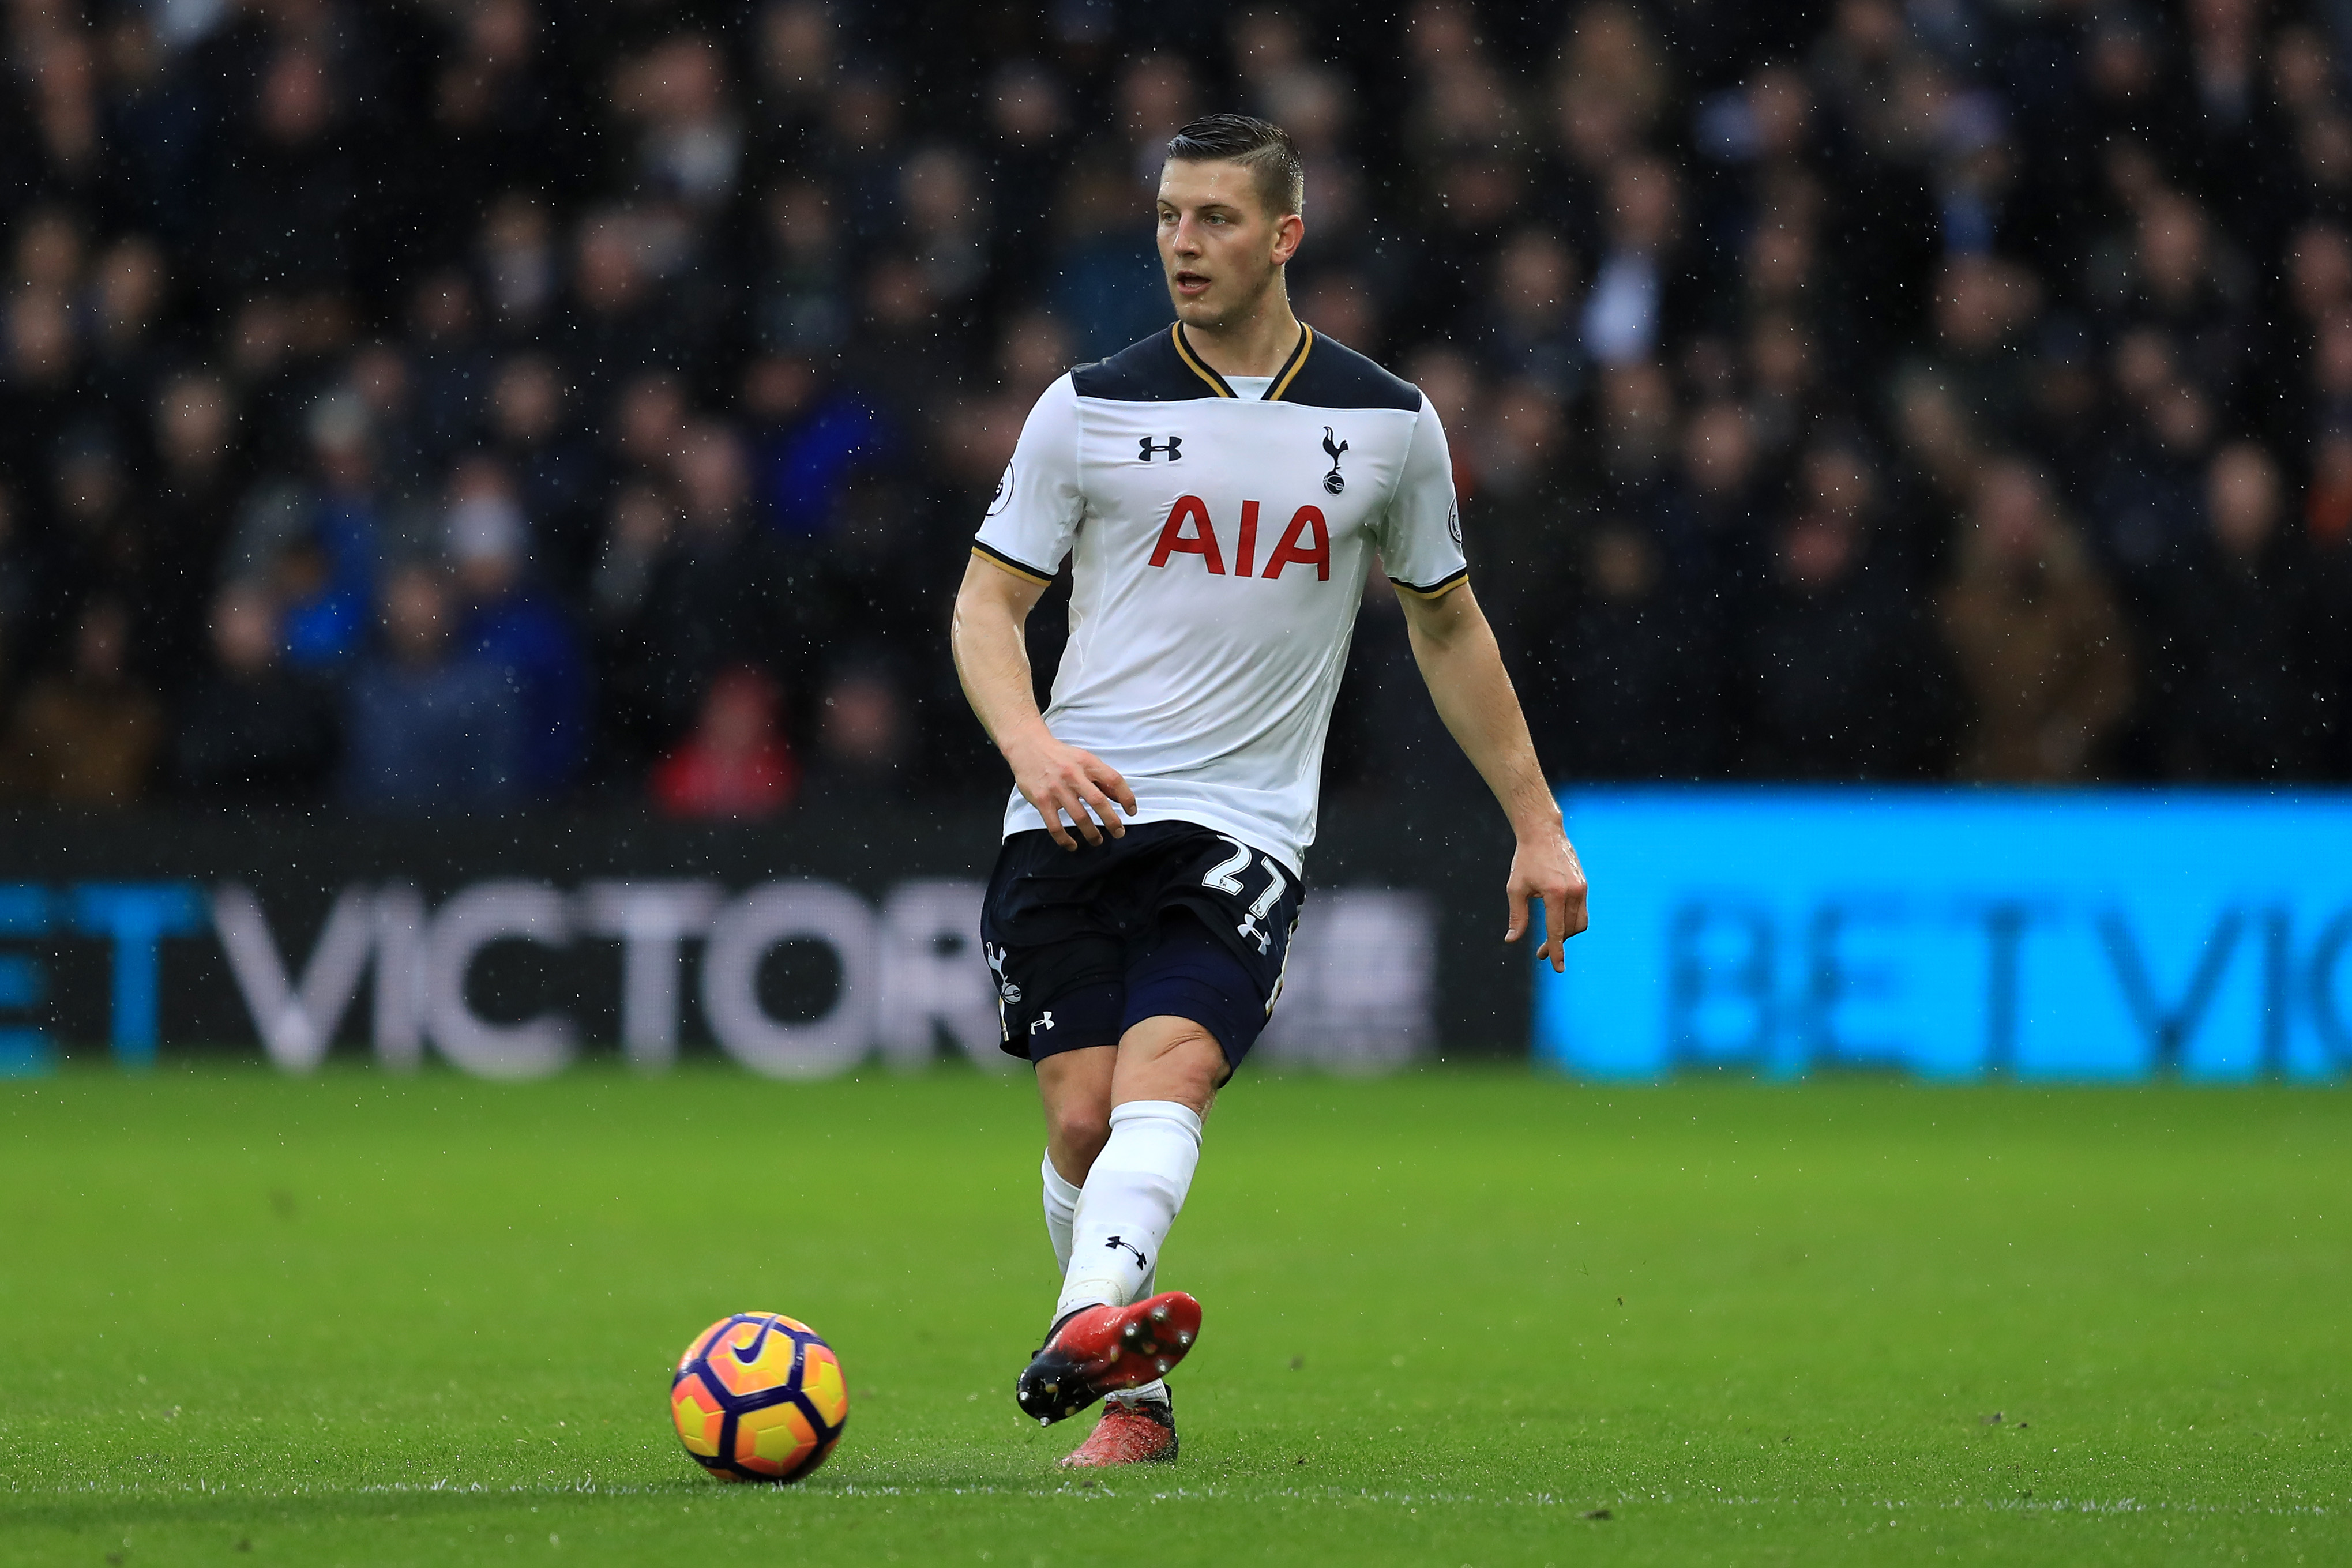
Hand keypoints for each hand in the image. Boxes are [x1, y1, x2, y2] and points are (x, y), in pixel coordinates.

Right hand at [1004, 728, 1136, 849]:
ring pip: (1079, 817)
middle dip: (1112, 821)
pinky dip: (1065, 839)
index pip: (1114, 780)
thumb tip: (1120, 798)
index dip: (1127, 797)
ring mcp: (1056, 788)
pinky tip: (1072, 845)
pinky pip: (1055, 826)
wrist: (1028, 747)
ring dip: (1092, 833)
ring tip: (1098, 841)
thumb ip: (1101, 777)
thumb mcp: (1084, 759)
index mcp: (1087, 763)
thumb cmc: (1060, 755)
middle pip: (1098, 802)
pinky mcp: (1041, 800)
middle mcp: (1073, 775)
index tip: (1131, 811)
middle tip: (1119, 833)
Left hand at [1505, 826, 1587, 972]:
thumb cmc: (1525, 860)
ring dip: (1566, 935)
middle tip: (1540, 953)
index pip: (1557, 931)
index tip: (1558, 968)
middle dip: (1557, 945)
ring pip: (1579, 923)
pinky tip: (1557, 922)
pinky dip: (1571, 921)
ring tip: (1549, 939)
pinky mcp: (1584, 885)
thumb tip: (1512, 941)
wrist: (1543, 833)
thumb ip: (1517, 917)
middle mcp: (1573, 892)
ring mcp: (1582, 888)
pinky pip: (1581, 912)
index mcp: (1555, 893)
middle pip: (1570, 930)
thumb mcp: (1515, 889)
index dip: (1556, 951)